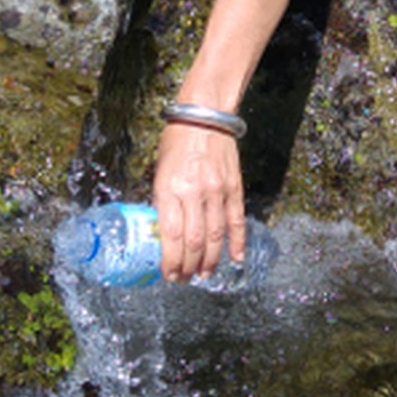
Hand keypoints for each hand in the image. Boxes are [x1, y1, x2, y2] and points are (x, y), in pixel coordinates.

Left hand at [151, 122, 246, 279]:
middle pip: (193, 241)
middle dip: (188, 266)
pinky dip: (236, 242)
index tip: (169, 275)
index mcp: (169, 188)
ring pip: (214, 236)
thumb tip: (164, 232)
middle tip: (184, 279)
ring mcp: (216, 191)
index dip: (171, 261)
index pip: (171, 235)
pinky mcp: (234, 187)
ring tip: (203, 275)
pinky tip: (235, 259)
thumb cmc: (176, 141)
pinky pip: (236, 220)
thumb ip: (163, 201)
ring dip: (209, 260)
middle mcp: (193, 192)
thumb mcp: (159, 171)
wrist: (205, 116)